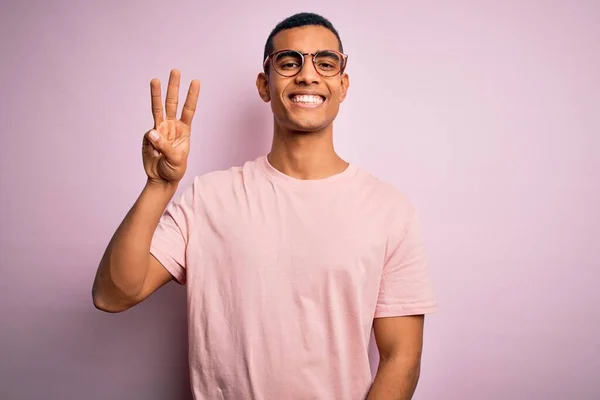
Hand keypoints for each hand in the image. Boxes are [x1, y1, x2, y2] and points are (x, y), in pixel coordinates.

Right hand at [142, 69, 199, 184]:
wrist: (161, 179)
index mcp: (184, 130)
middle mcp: (172, 126)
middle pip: (173, 103)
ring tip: (155, 80)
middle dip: (174, 87)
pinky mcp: (149, 136)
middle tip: (175, 71)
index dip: (192, 96)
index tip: (195, 81)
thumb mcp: (175, 160)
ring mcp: (159, 129)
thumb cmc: (174, 169)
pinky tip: (154, 153)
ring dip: (156, 94)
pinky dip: (151, 141)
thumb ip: (164, 146)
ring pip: (158, 108)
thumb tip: (152, 132)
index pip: (189, 109)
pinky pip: (149, 134)